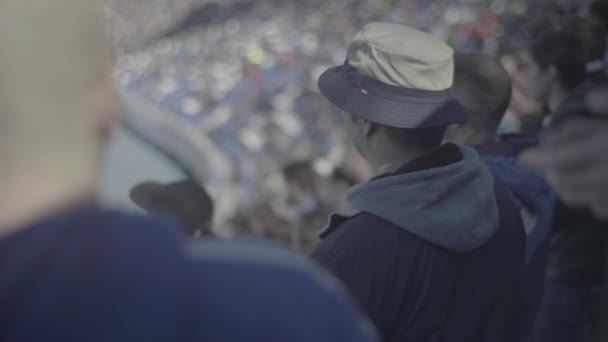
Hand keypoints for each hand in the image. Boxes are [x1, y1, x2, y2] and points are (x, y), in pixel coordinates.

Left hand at [520, 89, 607, 219]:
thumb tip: (589, 100)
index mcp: (606, 151)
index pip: (558, 160)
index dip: (537, 159)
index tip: (523, 157)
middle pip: (563, 183)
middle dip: (550, 173)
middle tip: (546, 163)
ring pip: (579, 199)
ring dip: (566, 187)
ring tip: (565, 175)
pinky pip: (602, 209)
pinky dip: (592, 200)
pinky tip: (596, 189)